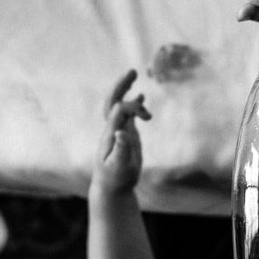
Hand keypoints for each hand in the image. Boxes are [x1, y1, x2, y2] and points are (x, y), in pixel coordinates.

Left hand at [92, 69, 151, 194]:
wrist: (111, 187)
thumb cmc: (116, 179)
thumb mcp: (120, 167)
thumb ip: (121, 150)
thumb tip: (121, 132)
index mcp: (110, 133)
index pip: (119, 110)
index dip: (134, 107)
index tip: (148, 117)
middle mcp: (113, 128)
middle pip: (113, 101)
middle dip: (121, 85)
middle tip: (132, 71)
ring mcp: (118, 130)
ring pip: (119, 105)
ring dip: (125, 89)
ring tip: (133, 73)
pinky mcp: (125, 134)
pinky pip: (127, 114)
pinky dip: (134, 103)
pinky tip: (141, 95)